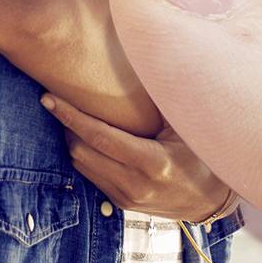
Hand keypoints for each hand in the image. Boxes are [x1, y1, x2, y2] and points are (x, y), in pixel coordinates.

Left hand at [41, 92, 236, 223]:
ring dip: (73, 140)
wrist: (212, 200)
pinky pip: (91, 176)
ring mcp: (127, 198)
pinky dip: (85, 155)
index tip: (49, 99)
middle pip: (82, 150)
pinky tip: (89, 138)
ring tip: (72, 117)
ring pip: (81, 164)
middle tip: (59, 102)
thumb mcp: (188, 128)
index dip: (70, 115)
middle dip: (67, 125)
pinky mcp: (122, 205)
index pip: (98, 136)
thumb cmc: (204, 154)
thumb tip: (148, 58)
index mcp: (153, 162)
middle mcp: (135, 184)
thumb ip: (164, 102)